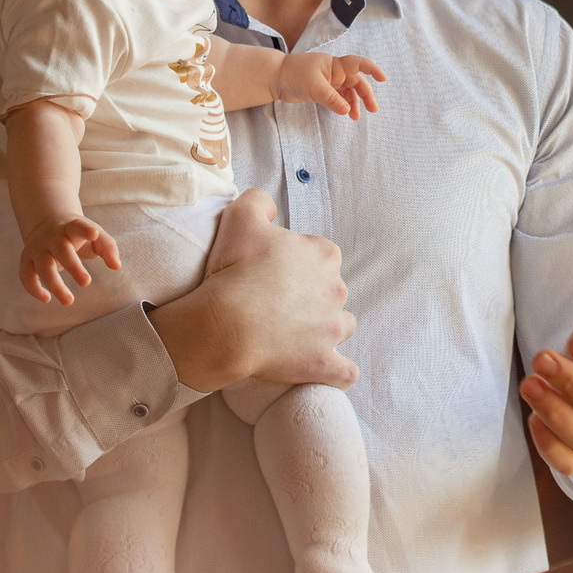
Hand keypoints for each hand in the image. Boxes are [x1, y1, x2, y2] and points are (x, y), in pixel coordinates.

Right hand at [20, 214, 120, 305]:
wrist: (46, 224)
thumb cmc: (77, 234)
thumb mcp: (94, 236)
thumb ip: (108, 248)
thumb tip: (116, 266)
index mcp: (71, 227)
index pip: (78, 226)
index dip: (85, 229)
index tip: (94, 234)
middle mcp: (51, 237)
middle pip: (61, 250)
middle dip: (73, 267)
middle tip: (86, 282)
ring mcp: (37, 248)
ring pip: (43, 267)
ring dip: (55, 285)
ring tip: (69, 301)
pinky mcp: (26, 260)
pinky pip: (26, 276)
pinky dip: (34, 289)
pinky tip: (47, 299)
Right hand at [151, 189, 354, 392]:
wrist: (228, 323)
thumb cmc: (234, 269)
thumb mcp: (241, 216)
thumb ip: (258, 201)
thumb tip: (269, 206)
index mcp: (324, 254)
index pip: (319, 254)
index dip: (295, 262)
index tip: (271, 271)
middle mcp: (337, 290)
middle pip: (330, 289)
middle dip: (310, 294)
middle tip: (275, 301)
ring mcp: (333, 329)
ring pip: (342, 326)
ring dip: (325, 328)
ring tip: (295, 333)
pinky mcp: (324, 363)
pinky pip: (344, 372)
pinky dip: (337, 371)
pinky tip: (325, 368)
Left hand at [275, 52, 384, 118]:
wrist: (275, 78)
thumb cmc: (294, 75)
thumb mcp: (315, 87)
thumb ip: (332, 99)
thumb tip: (348, 110)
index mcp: (335, 65)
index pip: (358, 63)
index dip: (372, 69)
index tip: (383, 79)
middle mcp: (334, 71)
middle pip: (356, 81)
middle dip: (366, 95)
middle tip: (373, 109)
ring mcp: (329, 81)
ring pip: (348, 91)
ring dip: (354, 103)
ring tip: (356, 117)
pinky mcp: (322, 90)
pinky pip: (338, 97)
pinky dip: (343, 104)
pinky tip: (346, 113)